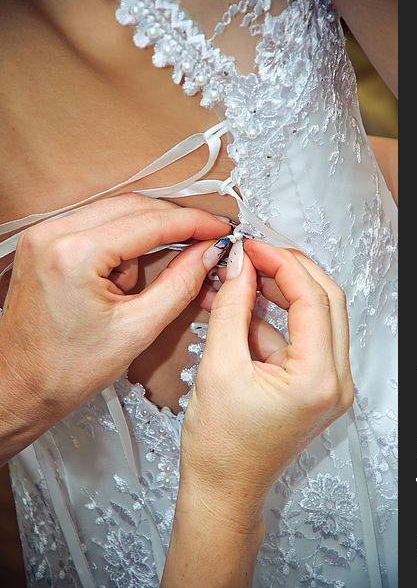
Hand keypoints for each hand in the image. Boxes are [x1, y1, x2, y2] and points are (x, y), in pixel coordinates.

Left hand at [0, 193, 229, 460]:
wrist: (20, 386)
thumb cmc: (66, 369)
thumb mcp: (137, 330)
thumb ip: (180, 284)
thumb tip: (208, 254)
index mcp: (75, 254)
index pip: (151, 222)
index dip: (194, 223)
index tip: (220, 229)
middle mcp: (54, 234)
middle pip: (135, 206)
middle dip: (175, 223)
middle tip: (207, 239)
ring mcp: (45, 235)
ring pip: (117, 211)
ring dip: (149, 233)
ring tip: (159, 272)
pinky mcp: (45, 242)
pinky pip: (98, 224)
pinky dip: (124, 239)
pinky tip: (130, 272)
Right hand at [181, 239, 353, 525]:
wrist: (223, 489)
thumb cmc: (219, 445)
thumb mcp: (219, 367)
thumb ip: (232, 308)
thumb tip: (240, 265)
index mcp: (318, 378)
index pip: (313, 298)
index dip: (282, 263)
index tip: (252, 246)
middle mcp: (336, 381)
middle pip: (327, 301)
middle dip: (290, 270)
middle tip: (254, 254)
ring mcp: (329, 384)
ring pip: (317, 317)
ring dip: (282, 292)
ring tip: (244, 276)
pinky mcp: (315, 386)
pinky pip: (302, 338)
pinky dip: (275, 319)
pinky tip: (243, 308)